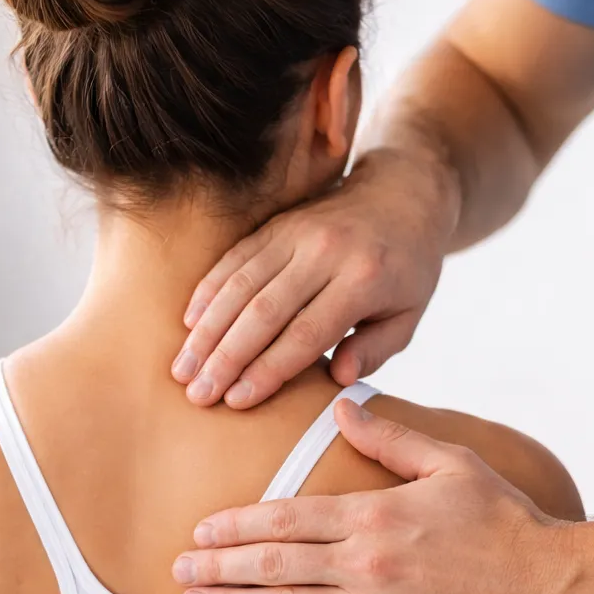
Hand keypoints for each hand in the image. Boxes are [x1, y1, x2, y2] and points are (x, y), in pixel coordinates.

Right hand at [172, 147, 460, 408]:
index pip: (306, 333)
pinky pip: (235, 258)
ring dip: (207, 329)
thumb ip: (377, 349)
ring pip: (240, 284)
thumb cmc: (408, 268)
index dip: (268, 370)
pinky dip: (208, 291)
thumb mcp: (410, 314)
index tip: (236, 401)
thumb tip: (339, 380)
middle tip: (197, 394)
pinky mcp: (277, 223)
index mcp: (363, 279)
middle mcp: (324, 252)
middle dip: (226, 357)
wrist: (403, 192)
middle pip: (264, 311)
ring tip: (183, 369)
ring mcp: (296, 232)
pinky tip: (188, 324)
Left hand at [172, 402, 577, 593]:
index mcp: (375, 514)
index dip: (235, 526)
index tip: (200, 533)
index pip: (286, 518)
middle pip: (272, 564)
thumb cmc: (503, 524)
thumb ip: (391, 438)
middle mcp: (365, 564)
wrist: (549, 591)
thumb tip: (342, 407)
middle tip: (175, 572)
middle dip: (217, 568)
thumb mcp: (452, 464)